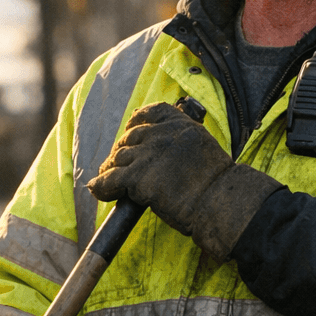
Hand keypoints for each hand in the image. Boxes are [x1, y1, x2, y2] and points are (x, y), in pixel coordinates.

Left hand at [87, 102, 280, 260]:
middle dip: (122, 151)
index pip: (149, 113)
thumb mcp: (203, 146)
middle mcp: (162, 134)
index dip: (136, 123)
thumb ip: (180, 140)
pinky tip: (97, 189)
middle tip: (119, 165)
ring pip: (118, 158)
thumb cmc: (216, 184)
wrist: (219, 203)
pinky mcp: (138, 177)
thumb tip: (161, 147)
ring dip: (110, 168)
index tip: (131, 131)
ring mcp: (148, 154)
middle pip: (130, 138)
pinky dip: (101, 185)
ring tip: (107, 177)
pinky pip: (110, 179)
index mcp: (179, 124)